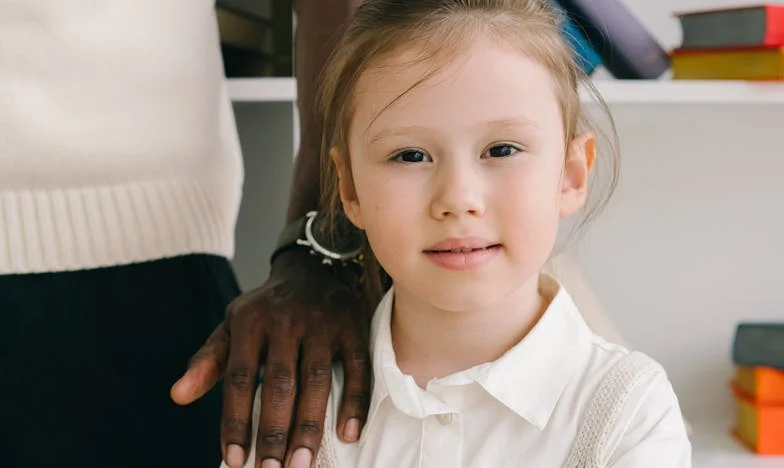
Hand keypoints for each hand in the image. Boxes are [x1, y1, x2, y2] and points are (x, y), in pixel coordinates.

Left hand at [171, 249, 371, 467]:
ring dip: (310, 425)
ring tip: (302, 465)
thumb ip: (208, 361)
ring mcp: (322, 322)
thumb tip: (177, 396)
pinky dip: (355, 401)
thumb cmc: (266, 309)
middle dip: (274, 431)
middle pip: (279, 382)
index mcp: (249, 322)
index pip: (238, 377)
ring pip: (316, 379)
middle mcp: (285, 321)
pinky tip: (349, 434)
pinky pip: (357, 368)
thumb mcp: (232, 326)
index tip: (235, 461)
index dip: (236, 421)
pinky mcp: (353, 326)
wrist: (313, 269)